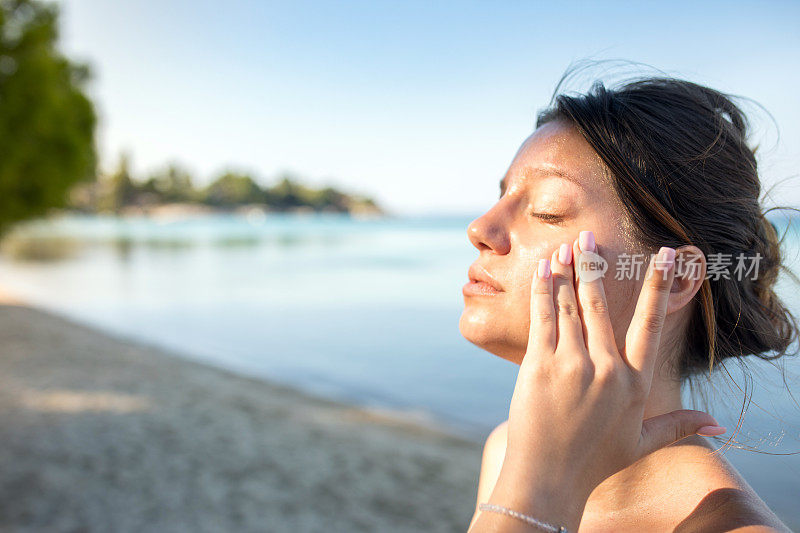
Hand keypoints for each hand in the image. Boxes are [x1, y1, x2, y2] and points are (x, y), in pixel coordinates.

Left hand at [481, 231, 724, 530]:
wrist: (549, 477)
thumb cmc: (595, 460)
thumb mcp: (642, 443)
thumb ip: (678, 426)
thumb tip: (717, 426)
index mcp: (634, 382)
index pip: (650, 324)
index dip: (657, 287)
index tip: (664, 255)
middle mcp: (607, 369)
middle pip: (600, 305)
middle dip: (594, 266)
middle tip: (590, 237)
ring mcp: (572, 365)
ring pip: (570, 306)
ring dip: (567, 272)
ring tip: (566, 246)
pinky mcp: (540, 365)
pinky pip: (544, 318)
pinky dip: (544, 290)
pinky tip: (545, 269)